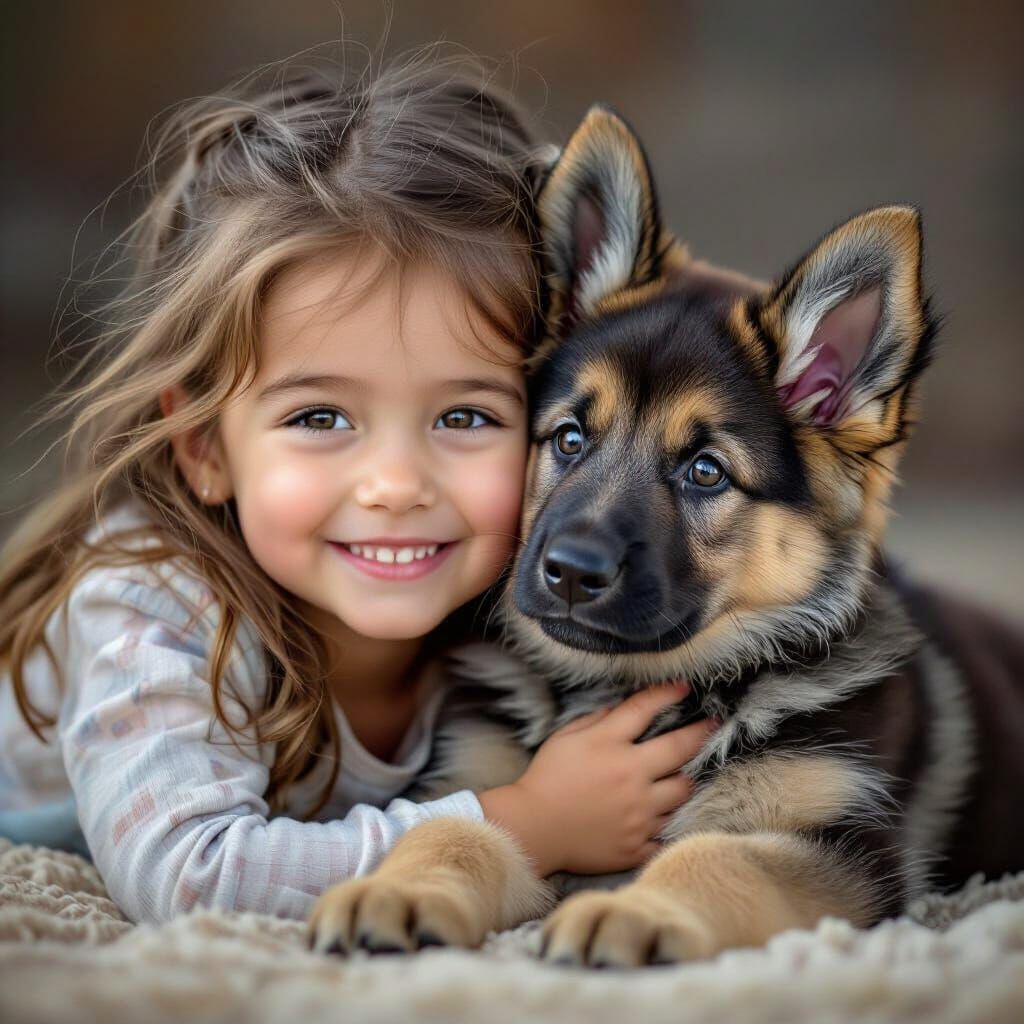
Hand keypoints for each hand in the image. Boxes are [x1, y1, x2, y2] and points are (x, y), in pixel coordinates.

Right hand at [480, 682, 718, 875]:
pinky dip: (668, 822)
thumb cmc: (545, 778)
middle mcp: (631, 777)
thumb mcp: (565, 737)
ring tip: (683, 776)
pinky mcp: (638, 844)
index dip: (668, 693)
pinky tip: (665, 815)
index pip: (645, 709)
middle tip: (711, 725)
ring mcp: (638, 814)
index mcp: (610, 745)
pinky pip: (667, 832)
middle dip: (700, 733)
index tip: (683, 686)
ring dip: (684, 781)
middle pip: (680, 749)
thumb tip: (622, 708)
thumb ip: (596, 720)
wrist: (532, 829)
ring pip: (681, 792)